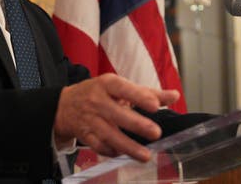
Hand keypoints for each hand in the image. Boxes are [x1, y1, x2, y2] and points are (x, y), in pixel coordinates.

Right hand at [53, 74, 178, 161]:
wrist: (66, 105)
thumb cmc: (98, 93)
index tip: (154, 105)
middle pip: (117, 114)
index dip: (138, 97)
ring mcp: (90, 119)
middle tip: (155, 133)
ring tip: (146, 155)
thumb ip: (148, 92)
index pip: (123, 89)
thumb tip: (174, 96)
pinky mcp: (85, 135)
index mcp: (107, 84)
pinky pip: (99, 146)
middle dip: (136, 124)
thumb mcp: (119, 87)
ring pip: (109, 135)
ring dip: (128, 146)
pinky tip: (124, 154)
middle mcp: (97, 101)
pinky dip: (112, 151)